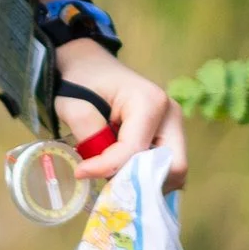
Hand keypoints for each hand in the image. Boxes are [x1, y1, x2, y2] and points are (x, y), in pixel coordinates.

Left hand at [62, 42, 186, 189]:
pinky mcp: (168, 134)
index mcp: (150, 102)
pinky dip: (147, 176)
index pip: (135, 150)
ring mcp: (173, 125)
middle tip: (110, 184)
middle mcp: (170, 114)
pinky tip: (123, 171)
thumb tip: (98, 169)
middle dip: (142, 181)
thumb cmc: (82, 81)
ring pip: (173, 170)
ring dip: (145, 180)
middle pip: (174, 166)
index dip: (108, 167)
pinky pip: (166, 166)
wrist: (90, 65)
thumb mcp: (73, 105)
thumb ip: (88, 135)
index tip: (81, 172)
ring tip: (114, 176)